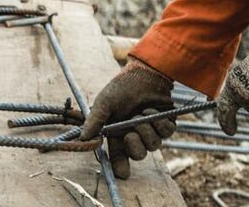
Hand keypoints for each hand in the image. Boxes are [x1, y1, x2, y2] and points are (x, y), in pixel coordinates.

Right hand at [81, 58, 175, 178]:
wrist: (144, 74)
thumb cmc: (121, 87)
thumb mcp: (104, 103)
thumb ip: (94, 121)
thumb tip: (82, 138)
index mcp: (117, 133)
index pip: (118, 156)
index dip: (120, 166)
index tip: (123, 174)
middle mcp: (134, 135)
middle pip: (138, 155)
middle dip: (136, 145)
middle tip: (131, 131)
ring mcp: (150, 130)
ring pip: (153, 145)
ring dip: (147, 129)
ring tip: (141, 114)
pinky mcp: (165, 125)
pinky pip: (166, 133)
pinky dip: (159, 122)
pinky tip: (152, 110)